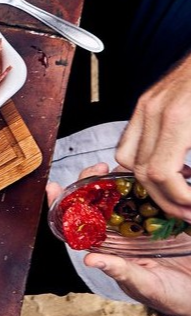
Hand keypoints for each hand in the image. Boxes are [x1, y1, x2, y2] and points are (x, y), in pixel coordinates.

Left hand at [48, 163, 191, 315]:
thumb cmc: (165, 295)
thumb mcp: (142, 283)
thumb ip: (118, 270)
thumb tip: (89, 260)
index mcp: (107, 246)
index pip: (78, 221)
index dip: (63, 203)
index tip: (53, 186)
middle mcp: (119, 231)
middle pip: (98, 200)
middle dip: (92, 180)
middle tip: (98, 168)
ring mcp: (140, 223)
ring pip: (123, 193)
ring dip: (120, 176)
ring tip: (123, 166)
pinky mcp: (162, 219)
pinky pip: (152, 196)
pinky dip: (150, 183)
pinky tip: (151, 174)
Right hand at [115, 54, 190, 221]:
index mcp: (178, 120)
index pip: (162, 174)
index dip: (179, 199)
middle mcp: (154, 113)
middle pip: (143, 171)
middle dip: (166, 199)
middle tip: (188, 213)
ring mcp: (146, 107)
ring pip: (129, 160)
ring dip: (150, 183)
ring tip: (177, 192)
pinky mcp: (145, 103)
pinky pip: (129, 141)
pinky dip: (143, 162)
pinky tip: (171, 166)